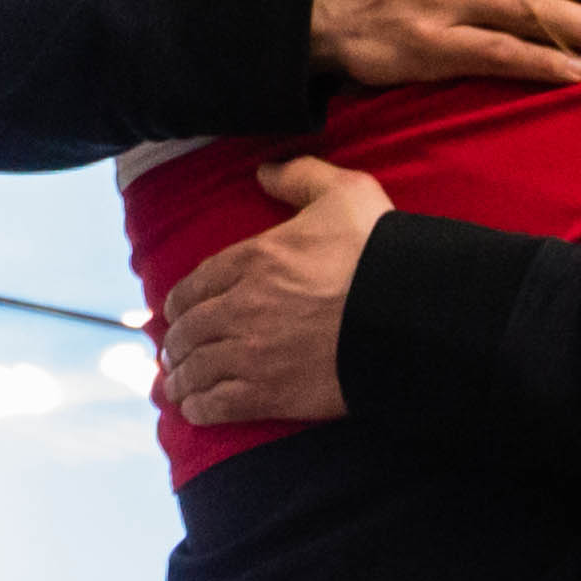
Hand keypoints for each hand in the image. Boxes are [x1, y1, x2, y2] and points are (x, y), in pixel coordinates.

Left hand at [158, 159, 394, 425]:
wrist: (408, 316)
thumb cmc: (379, 252)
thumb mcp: (345, 193)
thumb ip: (301, 176)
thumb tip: (264, 171)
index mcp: (254, 259)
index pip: (196, 283)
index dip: (180, 301)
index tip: (175, 311)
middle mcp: (243, 307)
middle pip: (191, 329)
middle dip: (177, 342)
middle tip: (173, 352)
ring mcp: (253, 353)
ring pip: (198, 368)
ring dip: (182, 378)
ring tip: (177, 386)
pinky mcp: (270, 393)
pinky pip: (219, 404)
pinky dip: (200, 408)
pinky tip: (194, 410)